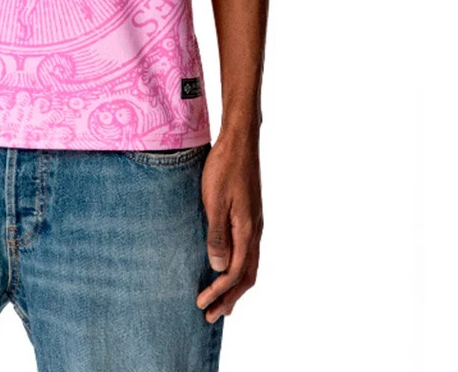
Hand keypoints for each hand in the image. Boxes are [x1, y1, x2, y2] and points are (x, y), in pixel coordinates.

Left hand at [196, 128, 262, 321]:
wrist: (240, 141)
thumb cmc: (224, 167)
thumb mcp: (214, 201)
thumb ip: (217, 235)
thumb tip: (219, 269)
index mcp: (247, 230)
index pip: (236, 273)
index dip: (219, 292)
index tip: (201, 304)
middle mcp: (255, 231)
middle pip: (247, 276)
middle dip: (230, 298)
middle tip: (211, 316)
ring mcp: (255, 223)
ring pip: (250, 265)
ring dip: (236, 287)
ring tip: (222, 302)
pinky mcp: (250, 215)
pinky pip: (249, 252)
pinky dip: (240, 269)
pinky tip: (228, 268)